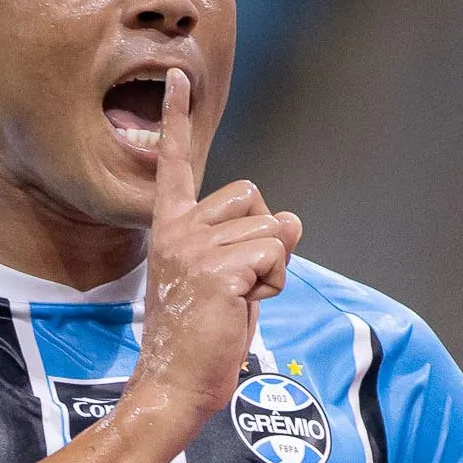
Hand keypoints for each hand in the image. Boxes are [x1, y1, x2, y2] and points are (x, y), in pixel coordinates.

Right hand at [123, 68, 302, 437]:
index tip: (177, 78)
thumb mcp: (227, 279)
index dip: (178, 120)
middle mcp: (178, 229)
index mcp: (171, 228)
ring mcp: (194, 248)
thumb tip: (291, 221)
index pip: (176, 165)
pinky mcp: (217, 270)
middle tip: (240, 283)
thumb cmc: (202, 337)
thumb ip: (251, 243)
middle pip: (254, 197)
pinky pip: (275, 254)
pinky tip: (241, 307)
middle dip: (265, 237)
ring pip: (272, 230)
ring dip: (272, 268)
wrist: (175, 384)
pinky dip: (272, 283)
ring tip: (238, 300)